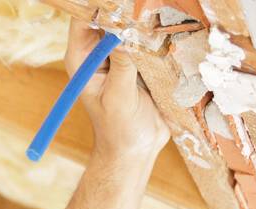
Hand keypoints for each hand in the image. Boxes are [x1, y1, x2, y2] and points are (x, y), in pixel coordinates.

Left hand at [64, 17, 168, 163]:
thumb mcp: (119, 98)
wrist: (136, 147)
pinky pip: (149, 34)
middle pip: (109, 13)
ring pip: (131, 20)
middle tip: (150, 5)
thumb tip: (125, 35)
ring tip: (161, 12)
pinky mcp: (140, 56)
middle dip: (128, 7)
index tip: (124, 4)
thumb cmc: (119, 128)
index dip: (100, 4)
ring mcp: (120, 51)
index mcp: (83, 58)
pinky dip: (159, 27)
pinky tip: (172, 24)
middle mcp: (98, 50)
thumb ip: (122, 66)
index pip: (83, 17)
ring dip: (146, 15)